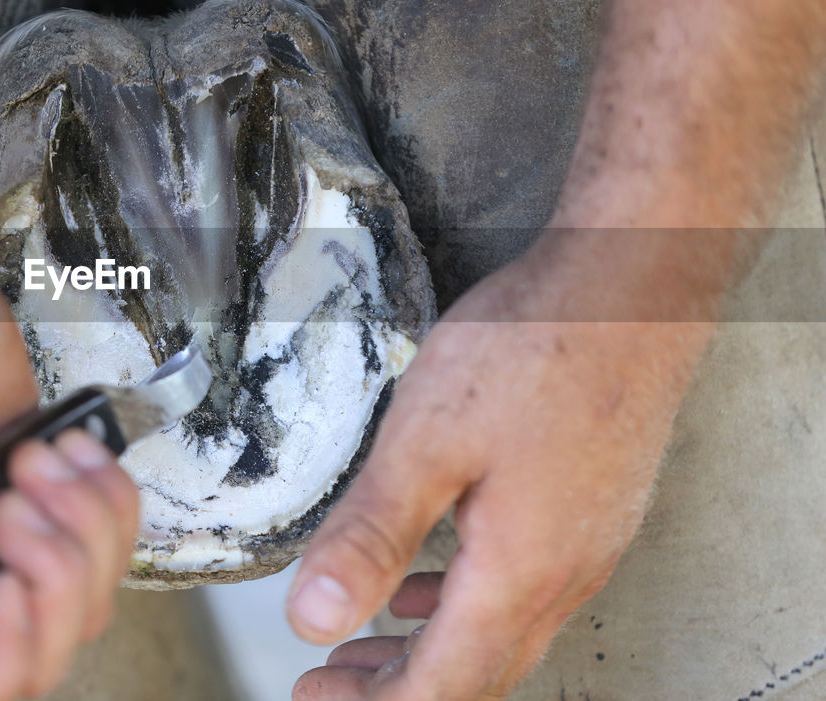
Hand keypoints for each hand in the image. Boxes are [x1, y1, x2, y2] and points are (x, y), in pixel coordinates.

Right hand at [0, 262, 139, 699]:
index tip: (6, 586)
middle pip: (44, 651)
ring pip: (87, 599)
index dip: (3, 658)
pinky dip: (108, 497)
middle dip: (54, 570)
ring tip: (33, 460)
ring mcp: (2, 556)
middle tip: (15, 496)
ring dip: (83, 524)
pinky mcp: (47, 519)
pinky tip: (69, 449)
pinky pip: (109, 545)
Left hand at [286, 241, 712, 699]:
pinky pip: (524, 593)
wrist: (633, 286)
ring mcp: (586, 545)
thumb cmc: (533, 349)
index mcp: (518, 574)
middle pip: (475, 673)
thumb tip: (313, 619)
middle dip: (396, 690)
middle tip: (327, 684)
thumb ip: (371, 534)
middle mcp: (563, 577)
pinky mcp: (590, 510)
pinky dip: (463, 608)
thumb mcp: (426, 439)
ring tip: (366, 651)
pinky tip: (432, 582)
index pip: (443, 686)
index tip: (312, 694)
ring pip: (501, 635)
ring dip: (430, 654)